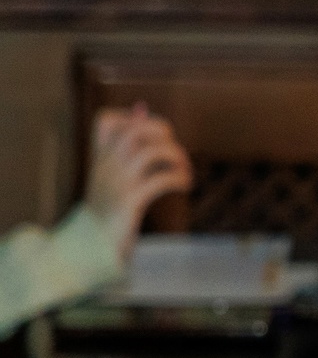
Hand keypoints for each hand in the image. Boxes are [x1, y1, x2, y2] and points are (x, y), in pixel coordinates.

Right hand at [84, 105, 190, 254]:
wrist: (91, 247)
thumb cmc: (109, 211)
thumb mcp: (113, 178)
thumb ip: (126, 150)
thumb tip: (141, 110)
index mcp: (101, 159)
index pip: (106, 120)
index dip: (134, 119)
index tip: (152, 136)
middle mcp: (107, 166)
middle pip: (137, 130)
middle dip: (164, 135)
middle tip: (174, 153)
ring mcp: (118, 184)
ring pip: (151, 151)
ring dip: (177, 157)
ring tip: (184, 171)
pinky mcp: (130, 203)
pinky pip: (160, 180)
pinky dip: (179, 178)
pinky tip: (184, 186)